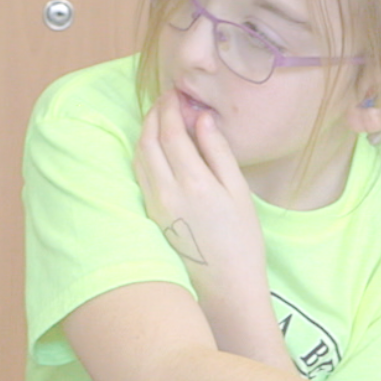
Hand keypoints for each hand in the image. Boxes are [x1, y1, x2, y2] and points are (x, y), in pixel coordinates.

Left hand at [135, 94, 284, 364]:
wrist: (224, 286)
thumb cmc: (240, 240)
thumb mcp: (237, 192)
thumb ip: (218, 153)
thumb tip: (202, 119)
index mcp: (193, 182)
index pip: (171, 132)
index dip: (171, 109)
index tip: (176, 94)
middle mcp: (166, 191)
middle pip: (149, 141)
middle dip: (155, 116)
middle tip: (166, 99)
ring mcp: (154, 205)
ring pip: (140, 158)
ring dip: (146, 132)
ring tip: (159, 117)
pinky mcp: (150, 215)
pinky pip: (140, 175)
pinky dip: (144, 153)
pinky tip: (154, 147)